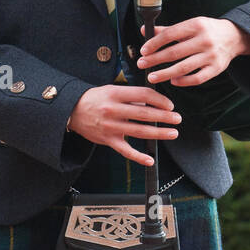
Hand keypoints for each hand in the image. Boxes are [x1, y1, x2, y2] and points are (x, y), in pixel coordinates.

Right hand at [67, 85, 181, 165]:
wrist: (71, 110)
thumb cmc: (95, 98)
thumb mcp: (112, 89)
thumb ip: (131, 96)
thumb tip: (152, 102)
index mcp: (116, 94)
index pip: (143, 95)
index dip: (160, 100)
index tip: (170, 105)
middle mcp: (113, 110)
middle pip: (144, 114)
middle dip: (164, 117)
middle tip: (178, 118)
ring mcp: (110, 127)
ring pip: (139, 131)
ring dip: (158, 133)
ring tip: (173, 133)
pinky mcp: (107, 140)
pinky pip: (125, 150)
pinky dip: (138, 156)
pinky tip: (150, 160)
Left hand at [136, 16, 249, 86]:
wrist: (234, 37)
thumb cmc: (206, 30)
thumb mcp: (190, 25)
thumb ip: (168, 30)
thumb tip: (144, 31)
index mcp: (196, 25)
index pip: (171, 34)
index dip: (155, 43)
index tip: (143, 50)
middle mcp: (204, 40)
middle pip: (175, 52)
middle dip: (155, 59)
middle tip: (141, 64)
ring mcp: (211, 55)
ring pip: (184, 67)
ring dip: (165, 73)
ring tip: (152, 77)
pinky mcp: (216, 69)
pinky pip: (197, 78)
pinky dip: (184, 81)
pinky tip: (173, 81)